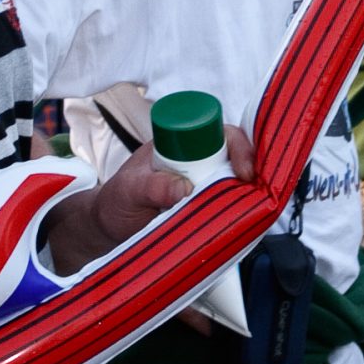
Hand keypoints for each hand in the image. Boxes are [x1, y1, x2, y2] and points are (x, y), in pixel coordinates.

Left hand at [50, 128, 254, 268]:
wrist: (107, 231)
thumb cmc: (115, 204)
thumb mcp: (128, 192)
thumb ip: (151, 187)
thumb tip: (184, 188)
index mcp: (176, 145)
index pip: (216, 132)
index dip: (237, 146)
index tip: (243, 170)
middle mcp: (194, 161)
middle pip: (235, 156)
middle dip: (250, 170)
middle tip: (254, 193)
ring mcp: (202, 185)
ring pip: (237, 182)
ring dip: (248, 194)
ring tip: (255, 210)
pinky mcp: (205, 208)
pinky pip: (230, 205)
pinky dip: (241, 213)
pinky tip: (247, 223)